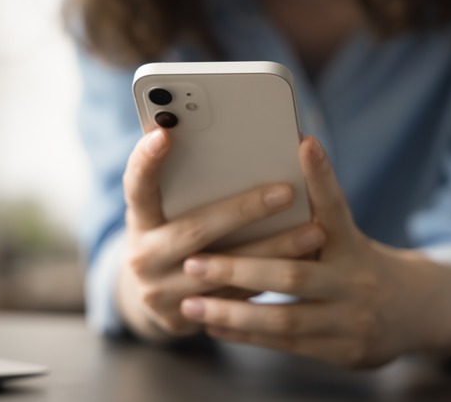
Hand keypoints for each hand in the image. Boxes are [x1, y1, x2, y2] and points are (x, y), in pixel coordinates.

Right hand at [117, 129, 326, 341]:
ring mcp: (160, 292)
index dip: (146, 160)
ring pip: (224, 270)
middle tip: (286, 193)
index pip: (136, 185)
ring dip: (272, 250)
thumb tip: (238, 141)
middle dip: (243, 210)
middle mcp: (143, 256)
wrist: (154, 297)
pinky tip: (304, 262)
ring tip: (313, 231)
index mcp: (139, 219)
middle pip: (195, 230)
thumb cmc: (172, 234)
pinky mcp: (184, 318)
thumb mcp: (168, 210)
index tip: (165, 133)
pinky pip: (236, 297)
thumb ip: (186, 184)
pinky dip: (270, 277)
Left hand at [179, 137, 450, 366]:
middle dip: (239, 269)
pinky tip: (216, 327)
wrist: (415, 312)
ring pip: (285, 317)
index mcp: (353, 243)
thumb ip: (312, 216)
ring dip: (234, 312)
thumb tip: (275, 167)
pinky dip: (248, 335)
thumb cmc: (360, 262)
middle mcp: (355, 279)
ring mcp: (352, 318)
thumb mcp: (347, 237)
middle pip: (293, 273)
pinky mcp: (344, 350)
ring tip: (193, 303)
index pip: (335, 205)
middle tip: (195, 261)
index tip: (304, 143)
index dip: (321, 176)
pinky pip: (288, 343)